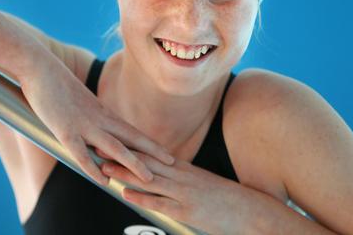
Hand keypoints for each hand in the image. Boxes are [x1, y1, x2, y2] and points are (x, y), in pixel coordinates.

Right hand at [19, 57, 174, 185]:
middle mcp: (98, 118)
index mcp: (101, 112)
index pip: (131, 130)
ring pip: (114, 147)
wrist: (39, 66)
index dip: (149, 143)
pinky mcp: (64, 129)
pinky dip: (94, 168)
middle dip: (153, 152)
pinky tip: (104, 181)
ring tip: (149, 179)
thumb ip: (85, 115)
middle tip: (173, 164)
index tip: (165, 153)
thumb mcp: (76, 100)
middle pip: (131, 138)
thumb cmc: (54, 82)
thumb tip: (88, 129)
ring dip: (133, 163)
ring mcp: (83, 124)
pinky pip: (82, 153)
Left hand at [98, 149, 257, 234]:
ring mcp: (185, 193)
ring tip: (105, 166)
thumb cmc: (229, 202)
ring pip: (150, 179)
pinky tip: (126, 193)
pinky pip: (161, 203)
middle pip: (147, 163)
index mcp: (186, 170)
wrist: (253, 212)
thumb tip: (166, 181)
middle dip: (122, 155)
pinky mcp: (188, 212)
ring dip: (125, 173)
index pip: (154, 155)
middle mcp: (183, 177)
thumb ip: (185, 182)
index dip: (132, 147)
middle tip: (100, 145)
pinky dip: (142, 197)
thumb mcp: (204, 186)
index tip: (114, 140)